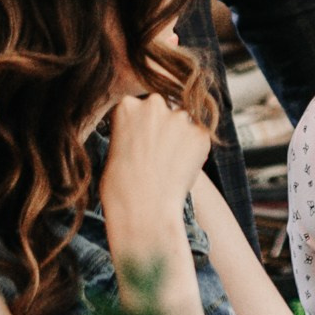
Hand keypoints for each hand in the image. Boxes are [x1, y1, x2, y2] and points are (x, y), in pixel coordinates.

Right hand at [100, 95, 211, 245]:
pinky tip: (182, 170)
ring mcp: (179, 117)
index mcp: (126, 105)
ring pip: (183, 123)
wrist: (143, 210)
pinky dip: (195, 151)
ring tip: (170, 166)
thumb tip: (147, 131)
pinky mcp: (200, 133)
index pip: (140, 107)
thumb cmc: (121, 188)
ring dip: (180, 138)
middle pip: (163, 110)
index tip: (142, 143)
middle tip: (158, 154)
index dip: (142, 127)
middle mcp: (154, 104)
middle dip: (163, 127)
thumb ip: (132, 130)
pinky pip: (199, 139)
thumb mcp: (114, 149)